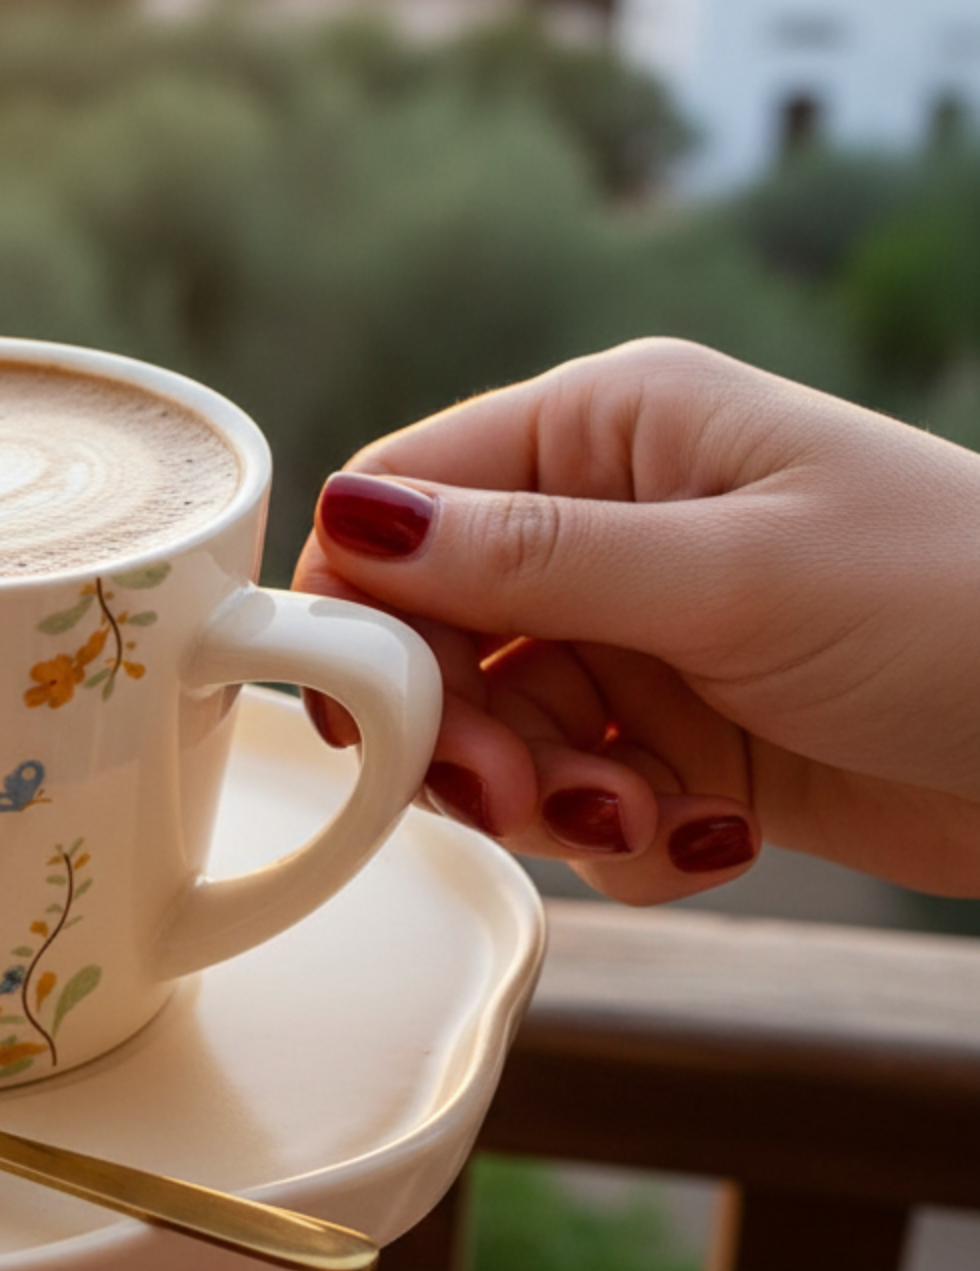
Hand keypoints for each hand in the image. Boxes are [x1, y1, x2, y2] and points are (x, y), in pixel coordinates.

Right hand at [294, 336, 979, 903]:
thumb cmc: (962, 605)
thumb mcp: (732, 578)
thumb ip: (528, 559)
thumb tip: (352, 511)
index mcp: (611, 433)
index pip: (404, 500)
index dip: (363, 608)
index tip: (368, 711)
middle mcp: (608, 526)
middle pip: (432, 634)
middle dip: (463, 732)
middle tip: (519, 796)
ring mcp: (642, 636)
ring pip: (496, 732)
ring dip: (550, 799)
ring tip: (648, 821)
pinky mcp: (677, 737)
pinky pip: (575, 797)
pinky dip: (623, 837)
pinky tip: (710, 836)